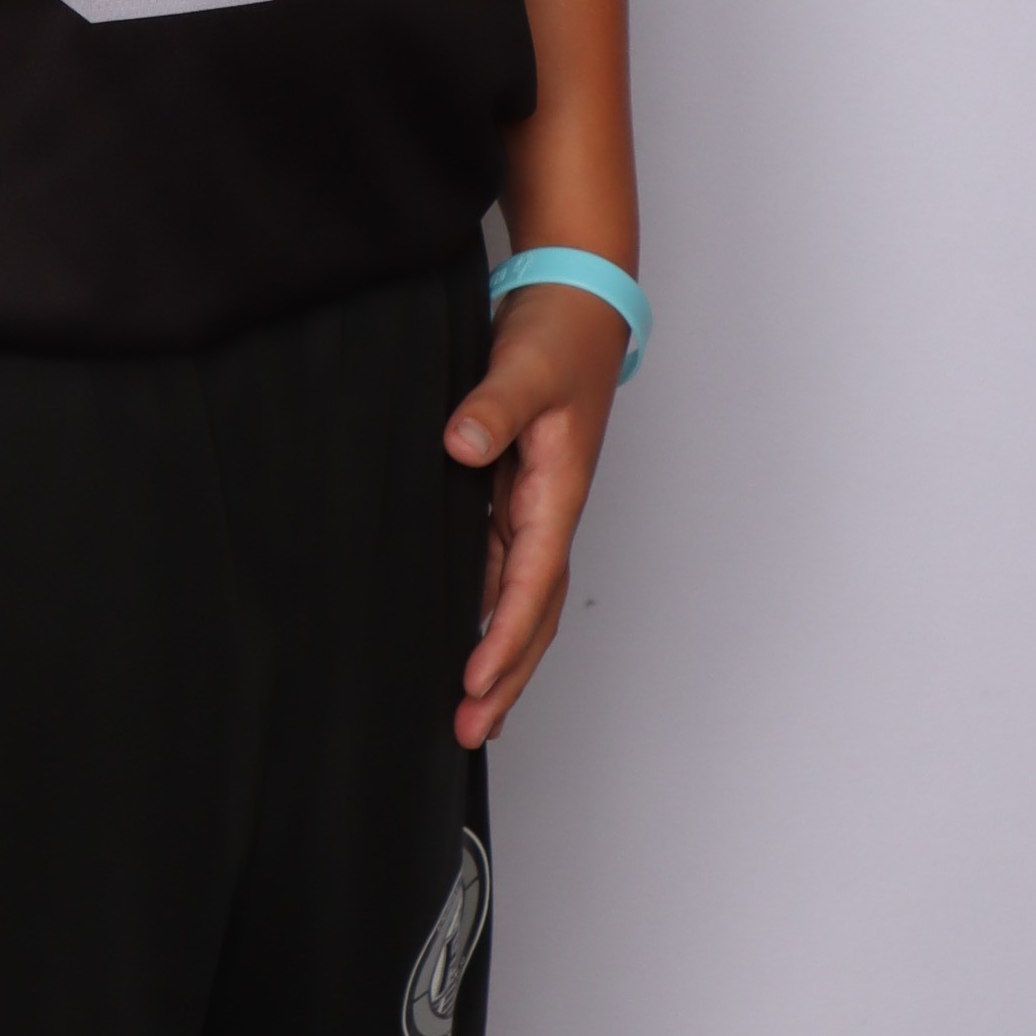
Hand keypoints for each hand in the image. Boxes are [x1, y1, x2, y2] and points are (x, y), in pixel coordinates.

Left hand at [444, 284, 630, 744]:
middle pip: (532, 613)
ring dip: (498, 654)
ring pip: (518, 599)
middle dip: (508, 676)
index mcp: (557, 491)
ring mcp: (533, 505)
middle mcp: (548, 510)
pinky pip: (501, 567)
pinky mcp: (514, 491)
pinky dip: (486, 609)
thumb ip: (492, 405)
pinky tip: (460, 634)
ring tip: (471, 710)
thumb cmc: (559, 335)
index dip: (504, 635)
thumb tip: (460, 443)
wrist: (575, 304)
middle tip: (472, 731)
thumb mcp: (524, 365)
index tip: (477, 679)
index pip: (529, 581)